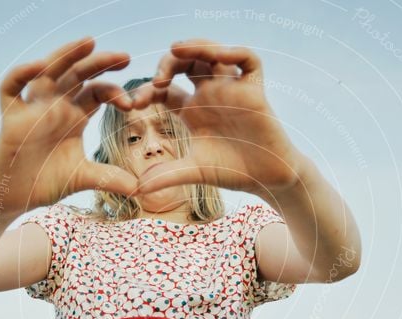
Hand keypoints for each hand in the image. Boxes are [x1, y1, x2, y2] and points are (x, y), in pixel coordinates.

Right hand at [0, 37, 138, 212]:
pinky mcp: (10, 116)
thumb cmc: (47, 182)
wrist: (16, 197)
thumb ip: (110, 178)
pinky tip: (40, 66)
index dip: (115, 91)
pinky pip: (11, 87)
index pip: (97, 91)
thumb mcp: (84, 178)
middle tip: (126, 57)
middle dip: (101, 63)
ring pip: (47, 70)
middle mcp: (56, 106)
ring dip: (66, 54)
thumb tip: (141, 188)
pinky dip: (22, 73)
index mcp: (75, 116)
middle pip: (78, 74)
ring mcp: (33, 108)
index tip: (132, 104)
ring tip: (89, 42)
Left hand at [130, 38, 304, 201]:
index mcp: (193, 111)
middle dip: (168, 63)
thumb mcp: (195, 171)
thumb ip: (166, 176)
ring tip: (176, 50)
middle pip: (186, 63)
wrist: (267, 179)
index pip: (165, 89)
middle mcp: (210, 95)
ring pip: (214, 53)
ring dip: (196, 47)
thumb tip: (137, 189)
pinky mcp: (255, 90)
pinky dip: (234, 52)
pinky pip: (248, 60)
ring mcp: (232, 90)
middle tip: (158, 78)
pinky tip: (217, 56)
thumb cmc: (233, 172)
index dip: (148, 90)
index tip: (135, 104)